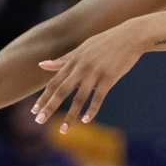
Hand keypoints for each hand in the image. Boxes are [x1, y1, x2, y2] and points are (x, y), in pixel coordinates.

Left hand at [33, 20, 151, 127]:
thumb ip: (63, 59)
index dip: (44, 97)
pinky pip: (98, 97)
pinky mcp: (109, 77)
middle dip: (49, 107)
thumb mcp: (82, 49)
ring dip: (70, 115)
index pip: (54, 82)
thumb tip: (41, 64)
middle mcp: (81, 67)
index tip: (35, 111)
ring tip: (63, 130)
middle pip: (62, 90)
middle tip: (39, 121)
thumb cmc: (105, 42)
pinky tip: (86, 120)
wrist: (130, 36)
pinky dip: (92, 110)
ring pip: (79, 98)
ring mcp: (95, 73)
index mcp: (74, 61)